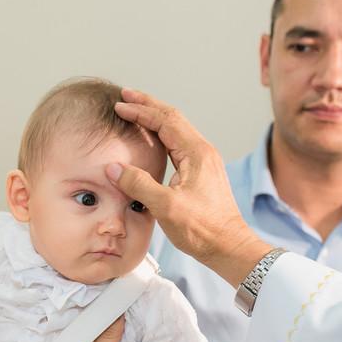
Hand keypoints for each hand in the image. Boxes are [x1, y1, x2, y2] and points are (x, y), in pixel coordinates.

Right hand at [110, 89, 270, 286]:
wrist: (228, 246)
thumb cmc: (203, 228)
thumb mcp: (165, 206)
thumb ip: (138, 184)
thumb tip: (113, 168)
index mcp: (196, 153)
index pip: (165, 121)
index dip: (140, 111)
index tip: (120, 105)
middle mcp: (202, 152)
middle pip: (172, 118)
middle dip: (148, 105)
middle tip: (126, 95)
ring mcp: (203, 162)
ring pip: (176, 129)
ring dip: (155, 118)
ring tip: (135, 111)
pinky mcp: (201, 173)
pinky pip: (178, 144)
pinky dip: (161, 134)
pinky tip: (152, 138)